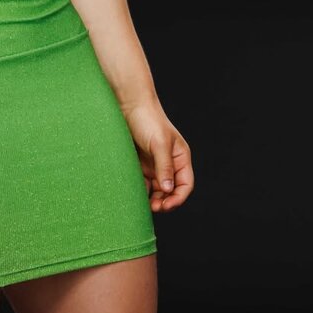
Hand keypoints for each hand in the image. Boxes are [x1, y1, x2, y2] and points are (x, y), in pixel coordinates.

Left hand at [119, 98, 193, 212]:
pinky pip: (143, 183)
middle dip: (165, 201)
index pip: (185, 184)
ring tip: (144, 204)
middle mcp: (169, 163)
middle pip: (171, 190)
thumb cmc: (148, 120)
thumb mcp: (159, 143)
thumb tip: (168, 189)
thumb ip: (164, 166)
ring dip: (153, 199)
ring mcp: (154, 165)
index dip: (178, 197)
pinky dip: (141, 191)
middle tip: (154, 207)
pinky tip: (135, 194)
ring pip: (157, 189)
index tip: (167, 205)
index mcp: (180, 158)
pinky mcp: (140, 164)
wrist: (128, 105)